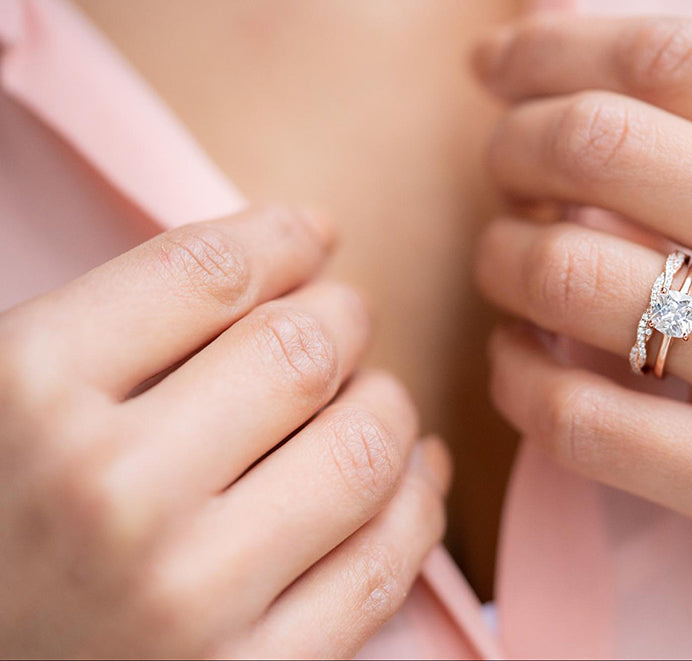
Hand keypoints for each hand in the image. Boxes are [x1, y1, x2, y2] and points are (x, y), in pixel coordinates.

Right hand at [0, 206, 448, 657]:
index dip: (280, 239)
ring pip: (365, 449)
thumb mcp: (7, 393)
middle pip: (302, 350)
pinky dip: (417, 504)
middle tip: (341, 323)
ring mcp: (186, 595)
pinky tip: (412, 476)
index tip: (309, 238)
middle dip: (342, 318)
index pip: (210, 272)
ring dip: (388, 407)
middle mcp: (111, 491)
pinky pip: (382, 567)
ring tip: (368, 402)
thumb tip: (301, 238)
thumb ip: (128, 316)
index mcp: (29, 391)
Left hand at [473, 15, 691, 618]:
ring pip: (570, 279)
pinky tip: (521, 359)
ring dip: (503, 260)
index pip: (669, 57)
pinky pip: (580, 419)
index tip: (500, 65)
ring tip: (510, 263)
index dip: (551, 50)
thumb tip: (573, 30)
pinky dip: (515, 378)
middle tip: (504, 169)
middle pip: (601, 149)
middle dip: (512, 147)